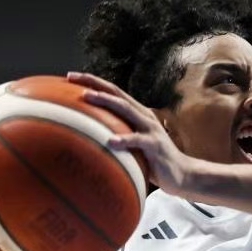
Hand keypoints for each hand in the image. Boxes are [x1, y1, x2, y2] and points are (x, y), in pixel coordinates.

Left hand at [66, 71, 190, 192]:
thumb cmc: (153, 161)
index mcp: (137, 114)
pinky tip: (111, 141)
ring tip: (87, 97)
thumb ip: (117, 137)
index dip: (93, 82)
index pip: (113, 92)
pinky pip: (139, 141)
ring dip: (106, 101)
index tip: (69, 76)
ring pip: (126, 110)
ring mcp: (151, 129)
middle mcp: (144, 116)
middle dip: (94, 83)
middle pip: (117, 93)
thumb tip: (86, 142)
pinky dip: (125, 140)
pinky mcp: (155, 146)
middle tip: (71, 77)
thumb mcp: (133, 146)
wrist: (182, 174)